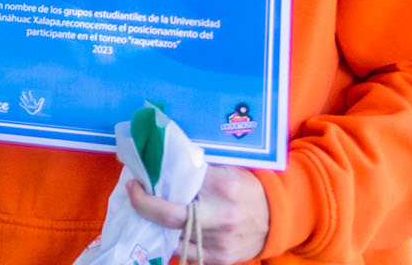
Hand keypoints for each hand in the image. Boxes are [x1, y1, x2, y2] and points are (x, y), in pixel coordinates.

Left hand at [126, 165, 269, 264]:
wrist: (276, 217)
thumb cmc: (246, 187)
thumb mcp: (227, 168)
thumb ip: (197, 166)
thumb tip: (160, 157)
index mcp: (223, 187)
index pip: (178, 180)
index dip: (153, 180)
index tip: (138, 176)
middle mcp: (221, 216)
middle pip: (169, 215)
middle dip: (143, 203)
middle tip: (134, 191)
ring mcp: (220, 242)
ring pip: (172, 237)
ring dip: (153, 224)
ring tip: (145, 210)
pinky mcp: (220, 259)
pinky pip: (184, 253)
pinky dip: (170, 241)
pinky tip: (163, 229)